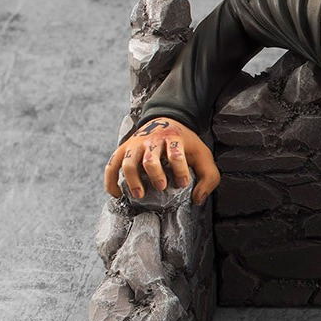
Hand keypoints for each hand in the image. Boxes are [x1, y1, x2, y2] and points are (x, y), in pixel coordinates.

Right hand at [104, 117, 219, 204]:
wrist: (166, 121)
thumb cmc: (185, 143)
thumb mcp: (203, 156)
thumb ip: (208, 178)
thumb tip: (198, 199)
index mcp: (173, 139)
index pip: (175, 155)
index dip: (180, 170)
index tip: (183, 183)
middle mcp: (151, 141)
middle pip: (150, 159)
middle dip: (155, 175)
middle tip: (162, 187)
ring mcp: (135, 145)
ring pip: (128, 162)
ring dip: (133, 179)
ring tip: (140, 194)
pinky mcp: (123, 150)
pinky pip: (112, 165)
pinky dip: (111, 180)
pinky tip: (117, 194)